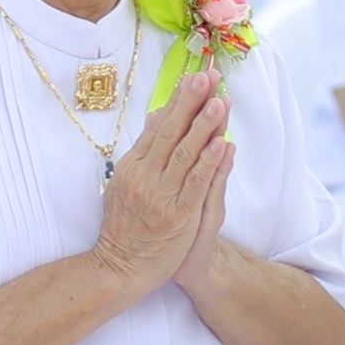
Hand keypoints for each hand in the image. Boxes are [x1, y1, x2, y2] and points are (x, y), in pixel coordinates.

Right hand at [90, 69, 230, 293]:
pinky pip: (196, 183)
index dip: (178, 100)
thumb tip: (156, 115)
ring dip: (204, 126)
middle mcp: (145, 175)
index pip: (158, 126)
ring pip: (185, 153)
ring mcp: (161, 194)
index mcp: (132, 165)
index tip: (193, 77)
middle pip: (171, 132)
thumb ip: (143, 149)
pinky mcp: (178, 214)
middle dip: (191, 102)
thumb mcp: (124, 182)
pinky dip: (209, 162)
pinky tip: (222, 144)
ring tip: (219, 102)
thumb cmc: (126, 225)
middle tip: (207, 77)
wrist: (122, 267)